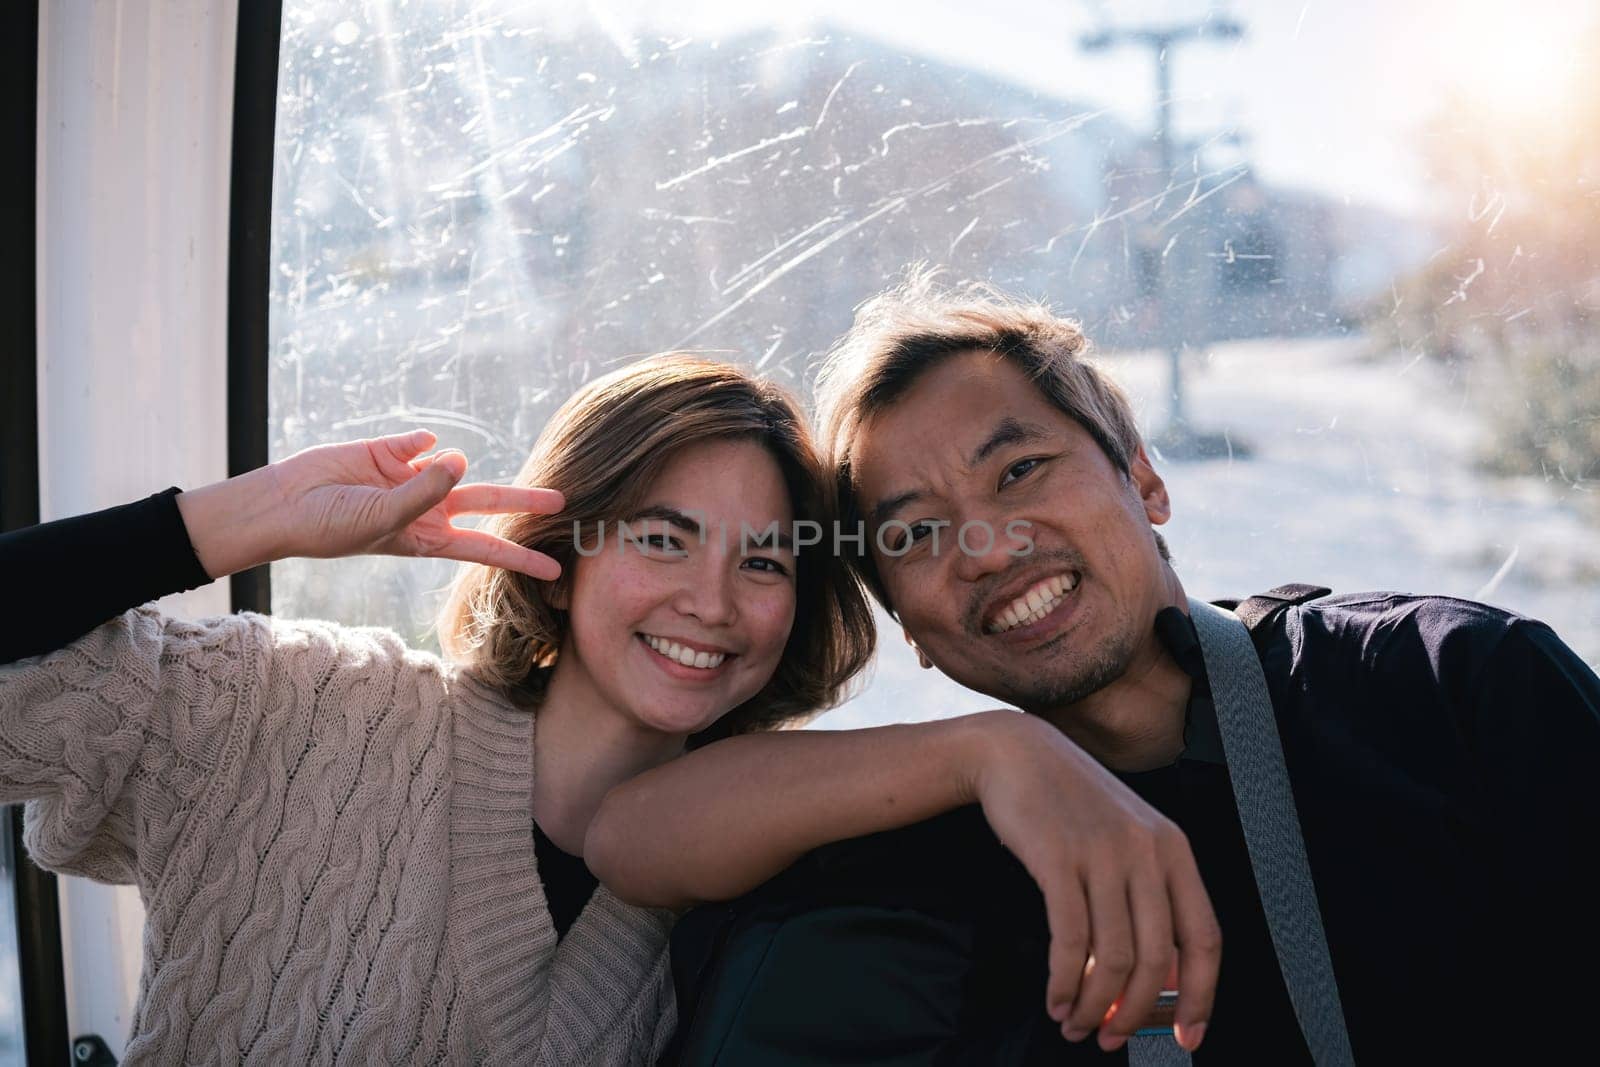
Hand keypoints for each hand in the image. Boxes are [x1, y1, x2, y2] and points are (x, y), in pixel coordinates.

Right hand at [179, 430, 563, 579]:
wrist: (286, 505)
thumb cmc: (333, 527)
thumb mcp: (384, 518)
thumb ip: (425, 491)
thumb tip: (461, 458)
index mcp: (428, 537)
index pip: (486, 547)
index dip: (521, 556)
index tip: (556, 570)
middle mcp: (426, 508)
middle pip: (486, 502)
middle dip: (522, 502)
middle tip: (562, 501)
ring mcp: (409, 478)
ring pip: (455, 467)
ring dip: (459, 465)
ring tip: (448, 465)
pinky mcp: (390, 451)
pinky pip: (419, 441)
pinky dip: (419, 442)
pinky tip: (410, 449)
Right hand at [964, 712, 1219, 1052]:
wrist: (1016, 754)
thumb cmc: (1070, 805)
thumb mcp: (1125, 839)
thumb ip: (1144, 898)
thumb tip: (1151, 982)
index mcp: (1174, 850)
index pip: (1204, 939)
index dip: (1200, 996)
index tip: (1185, 1036)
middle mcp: (1146, 851)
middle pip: (1157, 960)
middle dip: (1133, 1015)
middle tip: (1110, 1040)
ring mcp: (1103, 853)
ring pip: (1113, 957)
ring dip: (1094, 1006)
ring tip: (1075, 1024)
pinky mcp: (1058, 858)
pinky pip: (1070, 940)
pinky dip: (1064, 982)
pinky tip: (1055, 998)